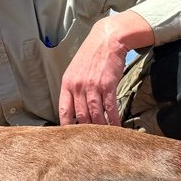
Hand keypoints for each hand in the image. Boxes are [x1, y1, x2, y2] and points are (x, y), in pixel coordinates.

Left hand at [58, 11, 153, 126]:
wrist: (107, 39)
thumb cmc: (91, 55)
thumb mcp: (75, 70)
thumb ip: (73, 88)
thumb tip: (75, 108)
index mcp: (67, 83)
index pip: (64, 110)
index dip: (67, 126)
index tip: (71, 136)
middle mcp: (78, 86)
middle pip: (81, 116)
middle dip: (87, 130)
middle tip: (91, 140)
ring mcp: (93, 86)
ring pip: (95, 114)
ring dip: (101, 128)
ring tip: (105, 137)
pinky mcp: (108, 85)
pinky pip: (110, 107)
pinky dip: (113, 119)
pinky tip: (116, 126)